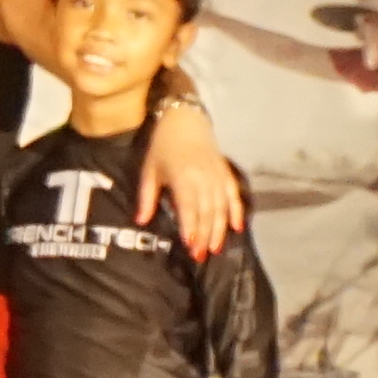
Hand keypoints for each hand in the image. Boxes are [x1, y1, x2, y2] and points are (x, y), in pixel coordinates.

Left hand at [144, 98, 244, 259]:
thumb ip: (146, 197)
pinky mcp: (226, 173)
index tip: (190, 246)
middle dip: (204, 235)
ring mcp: (217, 176)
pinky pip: (233, 195)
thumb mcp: (149, 170)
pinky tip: (237, 228)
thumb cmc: (162, 147)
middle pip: (207, 212)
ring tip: (215, 248)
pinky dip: (236, 211)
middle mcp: (203, 178)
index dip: (190, 227)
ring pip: (221, 207)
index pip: (188, 208)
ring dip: (219, 229)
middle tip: (200, 256)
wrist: (185, 120)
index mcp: (182, 178)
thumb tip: (141, 221)